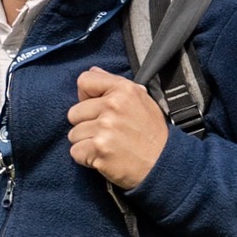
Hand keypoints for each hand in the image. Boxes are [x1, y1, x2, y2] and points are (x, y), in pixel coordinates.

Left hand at [67, 67, 169, 188]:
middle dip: (85, 124)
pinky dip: (86, 158)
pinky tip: (103, 157)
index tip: (95, 108)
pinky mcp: (98, 150)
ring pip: (73, 134)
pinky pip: (75, 152)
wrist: (162, 164)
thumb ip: (115, 84)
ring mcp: (104, 129)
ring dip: (85, 143)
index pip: (84, 81)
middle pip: (74, 112)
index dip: (85, 96)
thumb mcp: (141, 100)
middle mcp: (112, 106)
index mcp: (123, 90)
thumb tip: (93, 72)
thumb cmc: (152, 134)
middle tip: (105, 133)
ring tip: (106, 146)